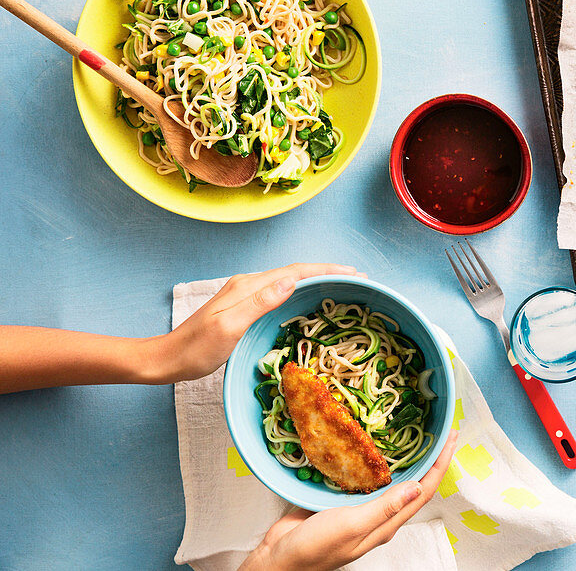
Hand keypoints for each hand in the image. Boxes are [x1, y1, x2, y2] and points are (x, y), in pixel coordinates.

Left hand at [156, 263, 360, 381]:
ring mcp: (245, 294)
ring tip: (340, 285)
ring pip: (288, 280)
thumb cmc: (196, 349)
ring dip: (315, 279)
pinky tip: (308, 299)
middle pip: (295, 271)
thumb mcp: (228, 327)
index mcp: (248, 286)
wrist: (167, 358)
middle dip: (326, 271)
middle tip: (356, 278)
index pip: (295, 271)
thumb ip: (258, 302)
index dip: (325, 270)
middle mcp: (248, 284)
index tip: (353, 272)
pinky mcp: (244, 306)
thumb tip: (290, 281)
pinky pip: (280, 292)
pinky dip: (301, 290)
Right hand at [241, 430, 459, 570]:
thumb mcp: (352, 525)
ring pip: (392, 479)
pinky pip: (367, 478)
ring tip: (416, 433)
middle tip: (440, 430)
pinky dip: (377, 461)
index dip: (440, 465)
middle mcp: (379, 515)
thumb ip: (384, 507)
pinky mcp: (343, 499)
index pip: (424, 491)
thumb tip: (417, 485)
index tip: (450, 439)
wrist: (278, 558)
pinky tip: (375, 447)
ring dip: (407, 458)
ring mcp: (361, 507)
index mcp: (386, 524)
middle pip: (413, 483)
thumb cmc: (315, 548)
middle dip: (429, 458)